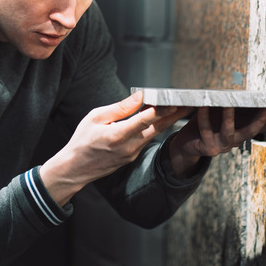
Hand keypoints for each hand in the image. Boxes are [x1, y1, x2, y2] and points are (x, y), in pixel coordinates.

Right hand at [40, 92, 191, 205]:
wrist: (76, 168)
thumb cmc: (83, 140)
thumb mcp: (96, 117)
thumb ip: (120, 108)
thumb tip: (139, 96)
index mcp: (117, 136)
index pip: (145, 120)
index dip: (161, 109)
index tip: (174, 99)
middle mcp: (128, 147)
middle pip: (157, 128)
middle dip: (174, 115)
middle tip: (189, 104)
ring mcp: (132, 154)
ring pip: (154, 134)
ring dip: (167, 121)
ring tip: (180, 107)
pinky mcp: (132, 157)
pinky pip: (146, 139)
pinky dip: (154, 128)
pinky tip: (161, 118)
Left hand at [168, 107, 265, 178]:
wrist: (187, 145)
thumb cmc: (208, 125)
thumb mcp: (224, 116)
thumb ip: (236, 107)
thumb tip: (248, 89)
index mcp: (242, 132)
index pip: (265, 124)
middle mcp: (236, 140)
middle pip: (253, 130)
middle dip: (262, 119)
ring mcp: (222, 145)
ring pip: (229, 132)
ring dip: (229, 117)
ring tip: (229, 104)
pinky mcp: (208, 147)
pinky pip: (206, 129)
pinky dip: (204, 117)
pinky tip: (203, 105)